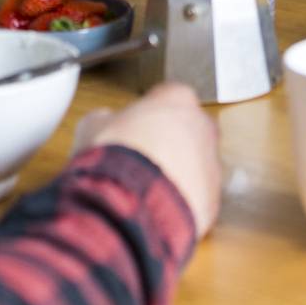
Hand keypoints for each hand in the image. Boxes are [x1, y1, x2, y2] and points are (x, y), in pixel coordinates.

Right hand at [74, 83, 221, 236]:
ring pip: (195, 165)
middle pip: (187, 130)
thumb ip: (107, 119)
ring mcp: (211, 163)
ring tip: (145, 187)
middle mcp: (203, 127)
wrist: (129, 202)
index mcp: (177, 99)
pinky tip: (155, 206)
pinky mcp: (212, 198)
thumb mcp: (93, 125)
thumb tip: (103, 123)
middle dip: (168, 143)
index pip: (167, 98)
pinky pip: (196, 196)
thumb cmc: (114, 159)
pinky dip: (180, 201)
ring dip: (175, 174)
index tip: (134, 127)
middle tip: (140, 158)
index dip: (147, 115)